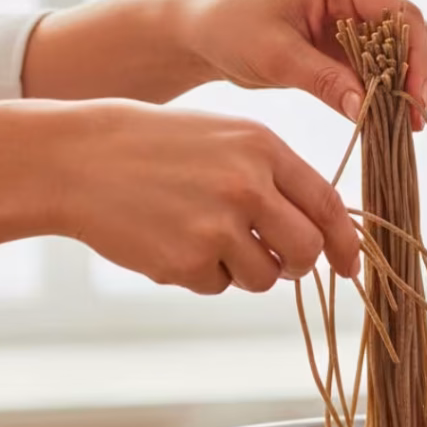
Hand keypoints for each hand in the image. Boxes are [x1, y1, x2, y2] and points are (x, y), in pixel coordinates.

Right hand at [55, 100, 359, 293]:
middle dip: (299, 266)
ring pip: (265, 278)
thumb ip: (276, 178)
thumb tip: (324, 231)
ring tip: (205, 238)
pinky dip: (202, 274)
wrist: (77, 159)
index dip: (344, 243)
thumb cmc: (158, 149)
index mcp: (262, 148)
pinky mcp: (187, 260)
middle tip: (281, 264)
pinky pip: (218, 286)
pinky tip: (171, 240)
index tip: (349, 265)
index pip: (328, 205)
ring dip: (245, 270)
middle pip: (306, 251)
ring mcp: (217, 225)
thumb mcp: (224, 139)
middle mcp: (247, 185)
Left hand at [179, 0, 426, 127]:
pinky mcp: (352, 38)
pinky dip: (390, 91)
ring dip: (408, 85)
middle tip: (415, 122)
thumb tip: (367, 110)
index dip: (418, 57)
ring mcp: (358, 11)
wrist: (206, 30)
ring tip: (406, 125)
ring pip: (405, 48)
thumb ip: (325, 81)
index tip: (417, 100)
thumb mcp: (277, 57)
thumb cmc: (232, 28)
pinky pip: (384, 65)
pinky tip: (389, 119)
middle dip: (418, 75)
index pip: (400, 13)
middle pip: (412, 29)